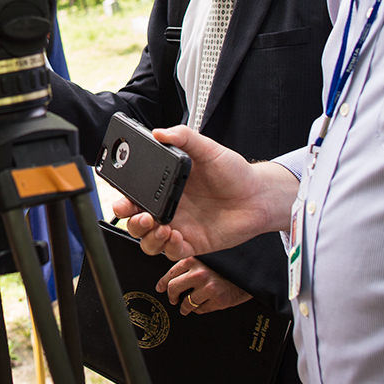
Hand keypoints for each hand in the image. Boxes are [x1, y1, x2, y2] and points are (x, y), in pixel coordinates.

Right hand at [116, 125, 298, 260]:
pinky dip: (168, 247)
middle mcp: (169, 208)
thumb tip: (160, 132)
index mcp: (166, 186)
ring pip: (148, 240)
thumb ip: (184, 138)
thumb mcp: (208, 149)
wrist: (259, 196)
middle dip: (129, 220)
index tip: (124, 198)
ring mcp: (179, 227)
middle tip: (140, 215)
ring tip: (160, 227)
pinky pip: (171, 252)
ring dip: (147, 237)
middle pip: (135, 220)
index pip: (135, 194)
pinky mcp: (192, 243)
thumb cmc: (235, 173)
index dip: (124, 198)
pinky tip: (176, 236)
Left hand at [158, 258, 251, 315]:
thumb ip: (190, 266)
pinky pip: (200, 310)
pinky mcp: (217, 301)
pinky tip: (200, 307)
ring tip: (185, 307)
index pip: (171, 273)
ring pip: (186, 303)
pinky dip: (198, 310)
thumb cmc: (228, 266)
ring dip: (184, 307)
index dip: (163, 283)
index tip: (160, 288)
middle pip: (173, 288)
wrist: (249, 273)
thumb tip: (168, 279)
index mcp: (195, 260)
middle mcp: (199, 273)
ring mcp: (208, 288)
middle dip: (171, 296)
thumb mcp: (207, 259)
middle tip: (173, 299)